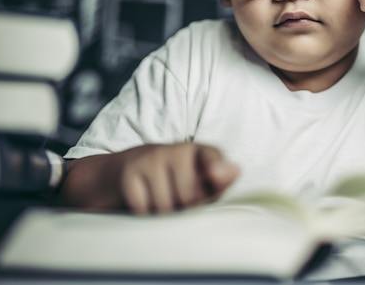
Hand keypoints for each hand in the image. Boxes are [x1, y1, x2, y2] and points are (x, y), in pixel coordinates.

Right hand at [118, 143, 238, 213]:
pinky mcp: (130, 171)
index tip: (215, 176)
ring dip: (165, 214)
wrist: (132, 168)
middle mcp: (177, 149)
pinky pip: (143, 207)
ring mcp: (152, 158)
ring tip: (164, 201)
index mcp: (202, 152)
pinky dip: (145, 213)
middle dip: (187, 208)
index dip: (216, 170)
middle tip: (181, 201)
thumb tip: (234, 170)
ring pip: (165, 205)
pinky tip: (147, 201)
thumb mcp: (203, 181)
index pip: (213, 159)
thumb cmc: (178, 180)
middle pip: (190, 196)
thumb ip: (221, 180)